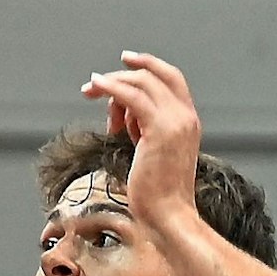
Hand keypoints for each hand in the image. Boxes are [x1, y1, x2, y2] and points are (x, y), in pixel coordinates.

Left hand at [81, 51, 201, 227]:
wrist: (169, 213)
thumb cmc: (156, 193)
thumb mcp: (149, 153)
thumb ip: (140, 130)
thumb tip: (121, 115)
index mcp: (187, 122)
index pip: (172, 80)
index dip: (149, 66)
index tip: (124, 62)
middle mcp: (186, 117)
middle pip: (156, 76)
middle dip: (124, 72)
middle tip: (94, 82)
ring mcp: (176, 121)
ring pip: (142, 83)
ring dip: (111, 82)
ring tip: (88, 90)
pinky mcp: (160, 129)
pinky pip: (133, 97)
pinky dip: (112, 87)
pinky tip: (96, 87)